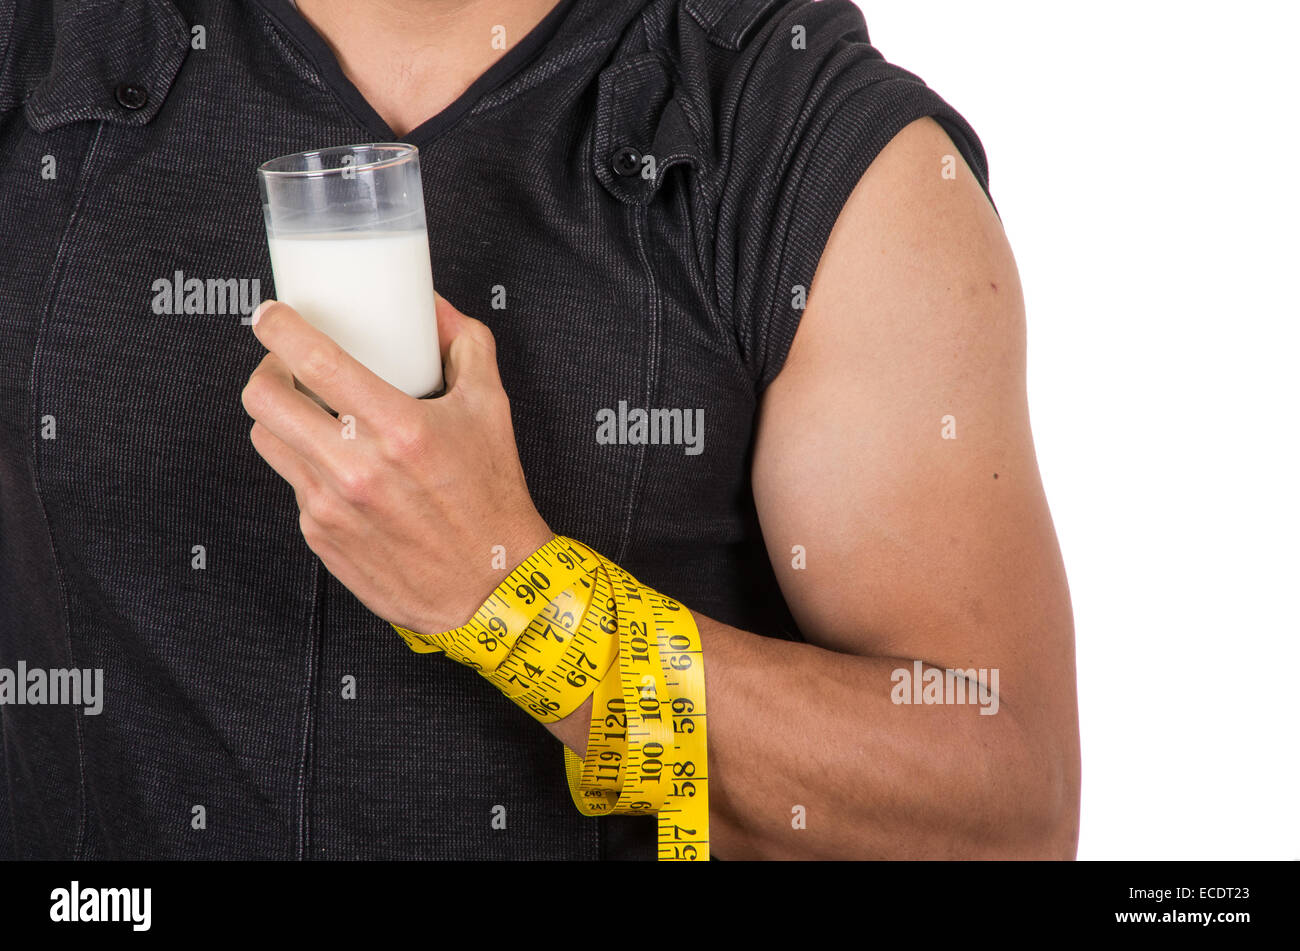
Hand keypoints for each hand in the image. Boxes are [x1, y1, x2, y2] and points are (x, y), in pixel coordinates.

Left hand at [241, 296, 553, 635]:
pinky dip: (307, 465)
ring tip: (306, 413)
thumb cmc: (491, 503)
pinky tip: (336, 465)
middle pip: (264, 398)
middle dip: (265, 369)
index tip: (272, 315)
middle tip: (284, 365)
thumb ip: (466, 346)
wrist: (490, 586)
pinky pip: (292, 484)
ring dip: (279, 417)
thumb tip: (436, 310)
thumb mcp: (492, 410)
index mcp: (400, 429)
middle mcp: (358, 468)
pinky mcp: (320, 536)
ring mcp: (331, 506)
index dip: (278, 326)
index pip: (314, 360)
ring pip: (267, 439)